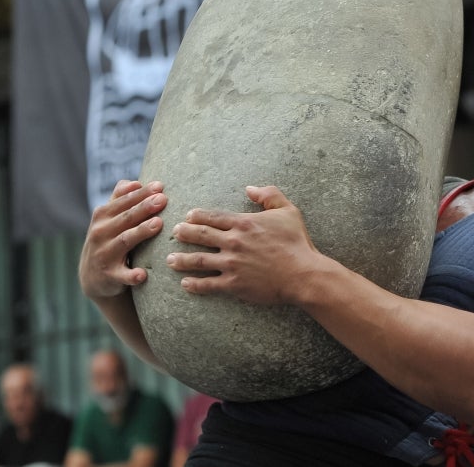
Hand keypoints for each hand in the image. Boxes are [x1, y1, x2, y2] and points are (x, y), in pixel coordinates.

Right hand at [79, 180, 167, 299]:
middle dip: (144, 207)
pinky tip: (143, 274)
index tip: (160, 186)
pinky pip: (122, 275)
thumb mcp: (108, 219)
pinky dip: (132, 275)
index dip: (141, 193)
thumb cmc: (108, 240)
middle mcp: (100, 233)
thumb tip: (134, 182)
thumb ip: (119, 199)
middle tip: (162, 199)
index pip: (124, 201)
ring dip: (141, 232)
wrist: (92, 276)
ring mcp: (104, 254)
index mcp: (102, 216)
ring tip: (158, 224)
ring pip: (125, 241)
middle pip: (126, 218)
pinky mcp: (109, 275)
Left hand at [168, 185, 322, 304]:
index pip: (213, 217)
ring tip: (170, 260)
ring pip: (198, 260)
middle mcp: (233, 242)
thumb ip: (269, 195)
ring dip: (182, 259)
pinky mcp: (234, 284)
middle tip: (174, 233)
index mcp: (244, 223)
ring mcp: (231, 264)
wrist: (303, 274)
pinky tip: (185, 284)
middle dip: (184, 233)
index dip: (198, 216)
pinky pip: (208, 284)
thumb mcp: (289, 211)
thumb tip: (249, 188)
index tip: (188, 216)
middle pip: (200, 235)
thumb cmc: (298, 242)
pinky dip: (195, 285)